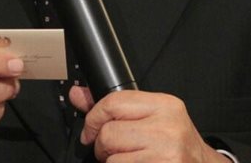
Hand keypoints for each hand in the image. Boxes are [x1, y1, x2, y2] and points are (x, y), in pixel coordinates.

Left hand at [69, 86, 226, 162]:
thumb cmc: (174, 143)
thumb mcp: (151, 117)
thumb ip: (114, 106)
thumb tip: (77, 94)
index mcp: (165, 106)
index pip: (113, 102)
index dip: (94, 118)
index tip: (90, 131)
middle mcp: (168, 128)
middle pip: (109, 134)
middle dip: (103, 146)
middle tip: (112, 151)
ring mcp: (166, 154)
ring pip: (112, 159)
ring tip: (128, 160)